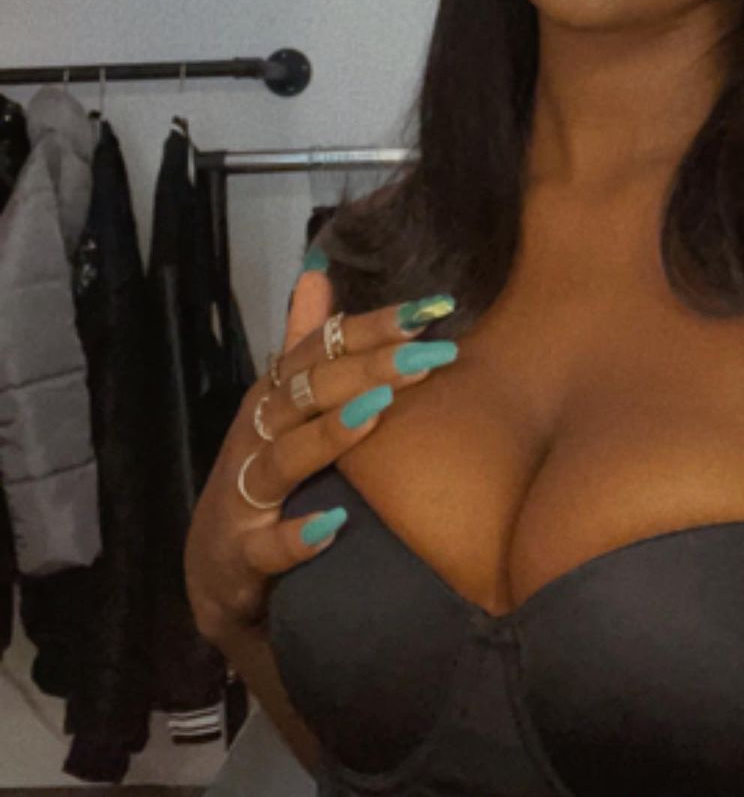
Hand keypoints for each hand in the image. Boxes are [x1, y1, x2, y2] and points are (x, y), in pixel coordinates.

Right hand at [183, 277, 456, 646]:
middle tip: (428, 354)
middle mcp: (258, 434)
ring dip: (330, 435)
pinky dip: (297, 536)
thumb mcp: (282, 405)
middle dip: (368, 368)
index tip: (432, 310)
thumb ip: (303, 340)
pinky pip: (268, 545)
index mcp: (275, 396)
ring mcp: (246, 493)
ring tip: (378, 411)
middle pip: (309, 392)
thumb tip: (318, 271)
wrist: (214, 569)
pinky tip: (334, 524)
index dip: (373, 326)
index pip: (323, 349)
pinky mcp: (241, 553)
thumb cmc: (262, 473)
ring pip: (286, 457)